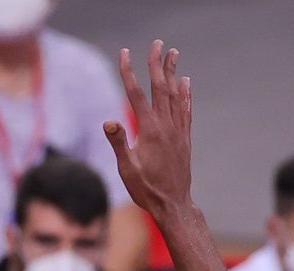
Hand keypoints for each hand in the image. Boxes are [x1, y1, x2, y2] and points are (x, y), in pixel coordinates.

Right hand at [101, 41, 193, 219]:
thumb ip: (118, 143)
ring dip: (172, 72)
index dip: (129, 72)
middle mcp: (166, 126)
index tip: (124, 53)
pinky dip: (185, 93)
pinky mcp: (184, 138)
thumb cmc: (146, 190)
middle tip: (157, 43)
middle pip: (160, 87)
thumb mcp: (127, 169)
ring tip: (173, 53)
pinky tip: (185, 82)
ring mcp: (177, 131)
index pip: (137, 94)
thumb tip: (108, 121)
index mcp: (149, 131)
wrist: (173, 205)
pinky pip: (185, 110)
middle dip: (157, 63)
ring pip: (175, 95)